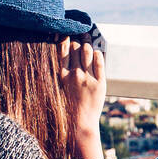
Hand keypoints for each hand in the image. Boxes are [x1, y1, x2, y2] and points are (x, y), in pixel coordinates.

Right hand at [59, 37, 106, 158]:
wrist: (79, 125)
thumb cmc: (66, 109)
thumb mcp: (57, 89)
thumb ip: (59, 74)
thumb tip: (62, 58)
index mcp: (61, 75)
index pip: (62, 49)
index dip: (65, 38)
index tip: (66, 33)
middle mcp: (74, 74)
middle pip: (75, 48)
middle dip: (77, 39)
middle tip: (79, 35)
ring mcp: (87, 78)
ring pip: (87, 51)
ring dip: (87, 44)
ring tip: (88, 42)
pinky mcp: (100, 83)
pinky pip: (100, 62)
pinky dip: (98, 54)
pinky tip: (97, 53)